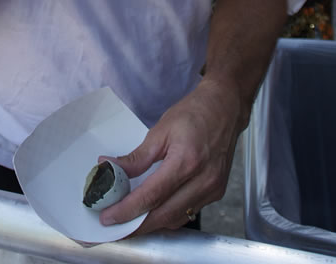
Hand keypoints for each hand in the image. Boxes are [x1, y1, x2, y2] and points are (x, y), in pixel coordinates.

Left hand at [98, 78, 241, 233]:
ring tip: (128, 222)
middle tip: (113, 227)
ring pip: (176, 219)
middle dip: (135, 226)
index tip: (108, 217)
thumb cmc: (196, 113)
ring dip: (151, 224)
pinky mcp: (217, 192)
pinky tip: (153, 213)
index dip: (127, 210)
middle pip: (163, 215)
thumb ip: (136, 157)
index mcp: (187, 161)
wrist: (226, 107)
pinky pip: (188, 213)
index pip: (152, 195)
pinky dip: (168, 217)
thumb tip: (110, 168)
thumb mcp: (161, 130)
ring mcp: (212, 189)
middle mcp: (203, 180)